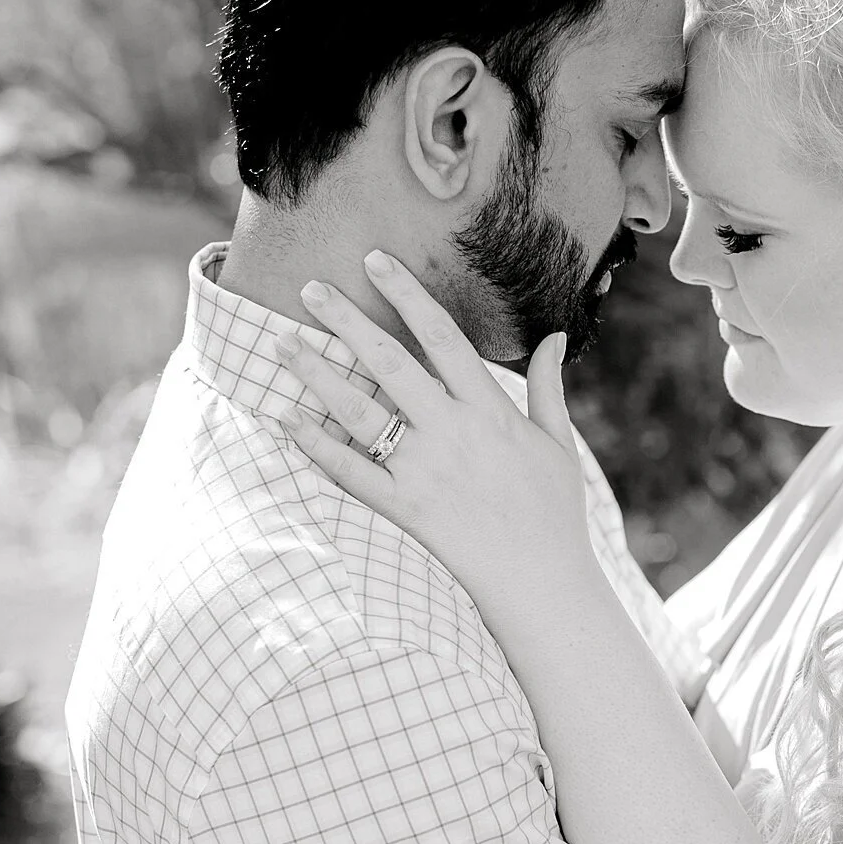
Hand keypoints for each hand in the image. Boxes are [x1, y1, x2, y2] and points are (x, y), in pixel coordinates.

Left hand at [275, 251, 595, 624]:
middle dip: (347, 320)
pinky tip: (287, 419)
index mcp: (491, 411)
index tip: (376, 261)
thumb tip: (555, 336)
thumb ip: (547, 386)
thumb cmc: (554, 511)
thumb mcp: (559, 443)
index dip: (407, 294)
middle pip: (389, 362)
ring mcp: (424, 471)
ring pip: (360, 411)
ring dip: (317, 374)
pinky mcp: (404, 508)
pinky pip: (351, 473)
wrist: (541, 582)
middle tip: (311, 287)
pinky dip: (316, 447)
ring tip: (284, 343)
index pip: (442, 337)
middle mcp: (453, 433)